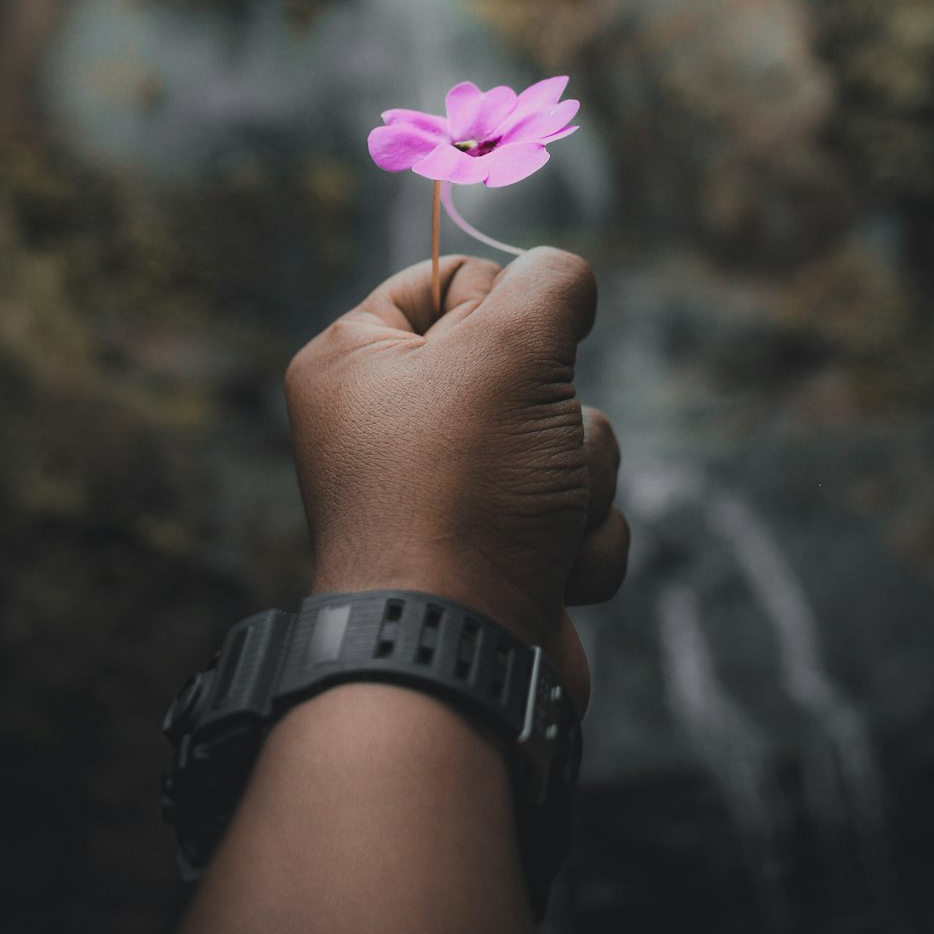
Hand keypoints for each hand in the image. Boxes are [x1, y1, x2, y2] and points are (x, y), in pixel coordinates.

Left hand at [284, 248, 628, 712]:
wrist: (458, 654)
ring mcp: (445, 495)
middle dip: (555, 411)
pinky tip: (550, 572)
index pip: (450, 279)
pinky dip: (579, 540)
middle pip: (523, 363)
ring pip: (565, 437)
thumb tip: (563, 282)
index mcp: (355, 361)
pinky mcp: (497, 553)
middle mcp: (389, 425)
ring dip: (578, 478)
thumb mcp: (510, 349)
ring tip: (537, 520)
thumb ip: (549, 284)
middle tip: (523, 446)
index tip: (505, 353)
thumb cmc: (464, 490)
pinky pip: (573, 509)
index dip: (499, 310)